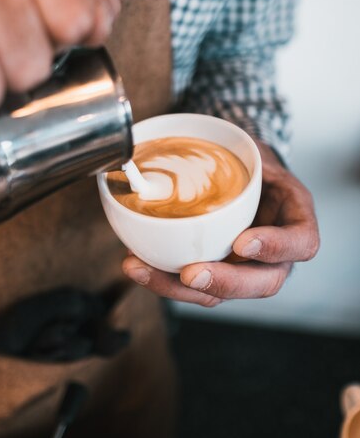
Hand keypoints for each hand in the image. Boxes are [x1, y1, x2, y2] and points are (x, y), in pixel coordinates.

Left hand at [122, 140, 319, 306]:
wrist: (244, 176)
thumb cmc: (253, 163)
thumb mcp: (255, 151)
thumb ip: (241, 152)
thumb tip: (188, 143)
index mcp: (295, 220)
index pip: (302, 242)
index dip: (276, 247)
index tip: (243, 242)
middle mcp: (276, 254)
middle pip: (263, 283)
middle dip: (224, 282)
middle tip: (190, 274)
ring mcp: (245, 269)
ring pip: (222, 294)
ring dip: (178, 288)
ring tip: (140, 268)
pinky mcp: (216, 274)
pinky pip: (194, 287)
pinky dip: (163, 278)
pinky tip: (136, 264)